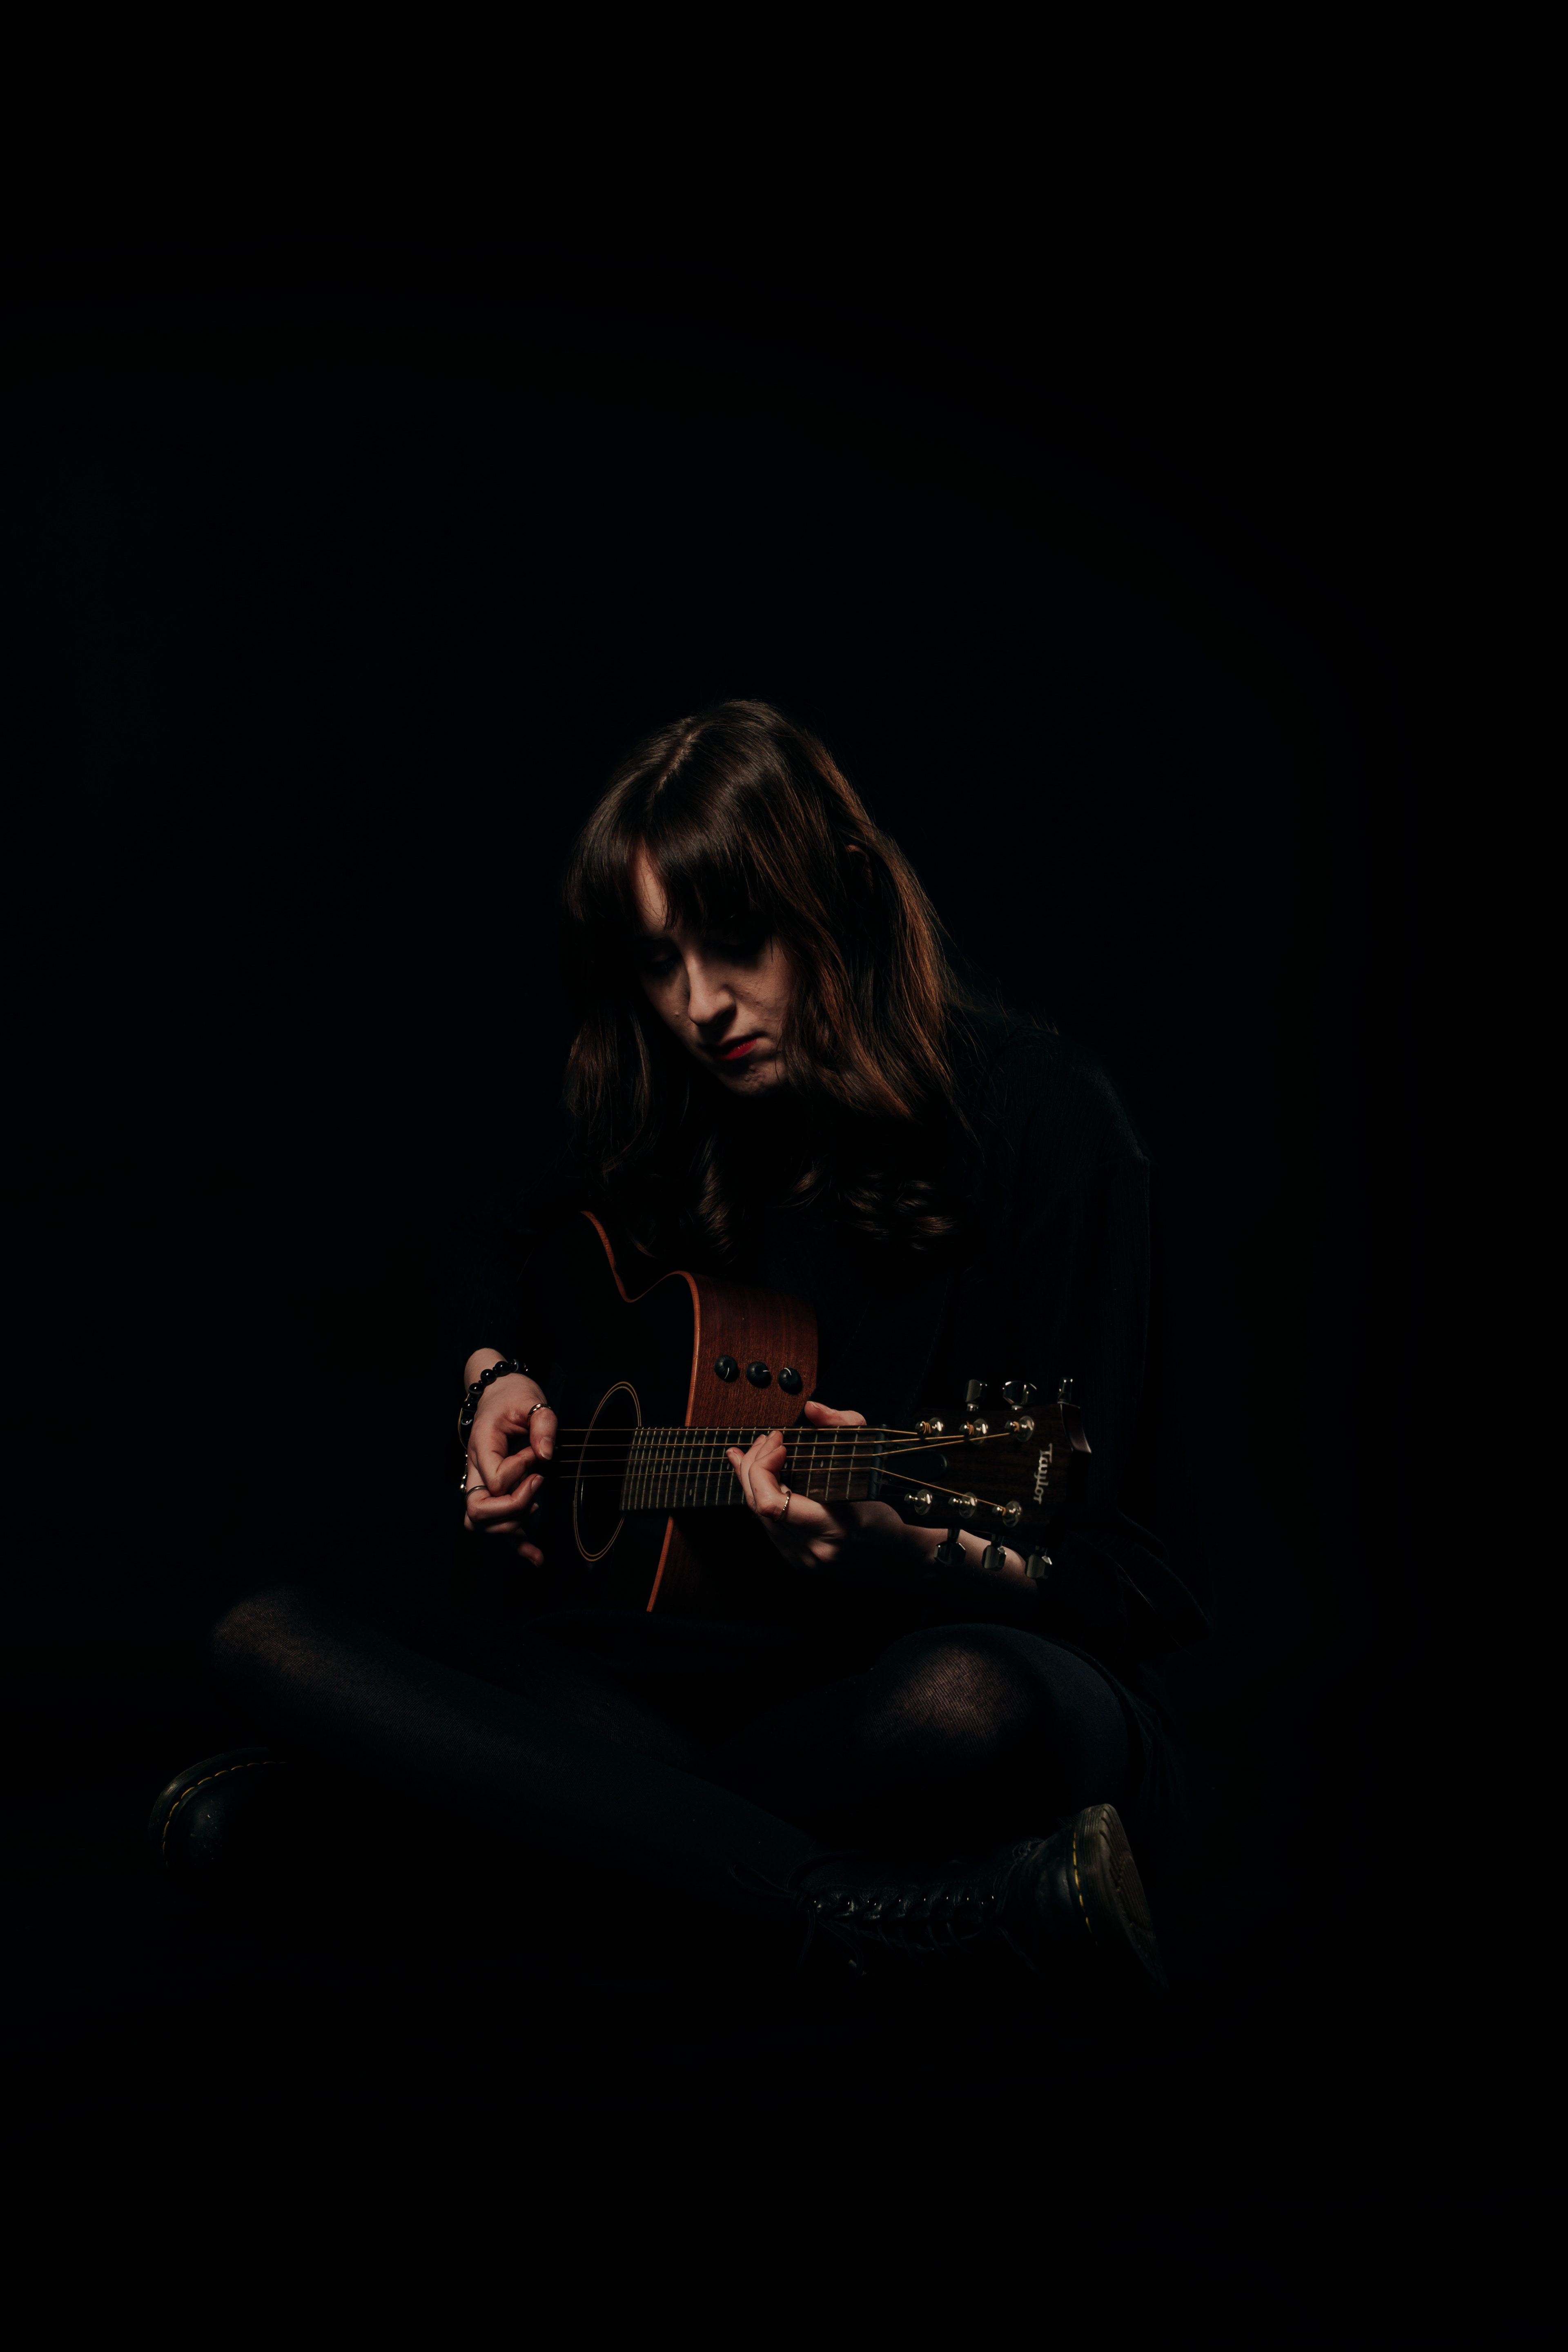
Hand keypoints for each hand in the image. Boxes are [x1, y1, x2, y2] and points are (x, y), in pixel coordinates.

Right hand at [462, 1366, 557, 1564]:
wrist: (499, 1393)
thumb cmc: (513, 1397)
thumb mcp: (532, 1400)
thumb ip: (543, 1425)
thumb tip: (546, 1455)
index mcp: (482, 1446)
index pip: (495, 1479)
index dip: (519, 1473)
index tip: (534, 1456)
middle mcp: (475, 1469)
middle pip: (478, 1509)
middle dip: (512, 1507)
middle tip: (536, 1485)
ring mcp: (479, 1483)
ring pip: (480, 1523)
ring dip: (510, 1525)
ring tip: (537, 1510)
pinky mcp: (492, 1493)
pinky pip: (495, 1525)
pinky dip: (516, 1544)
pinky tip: (536, 1557)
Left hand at [726, 1400, 914, 1577]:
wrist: (889, 1549)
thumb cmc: (881, 1506)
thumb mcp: (870, 1458)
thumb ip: (843, 1426)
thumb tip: (812, 1409)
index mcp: (832, 1527)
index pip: (772, 1504)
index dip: (763, 1469)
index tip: (780, 1445)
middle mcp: (811, 1549)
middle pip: (757, 1505)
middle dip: (753, 1465)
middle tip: (766, 1440)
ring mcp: (800, 1558)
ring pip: (756, 1514)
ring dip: (751, 1479)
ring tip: (756, 1452)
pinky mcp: (794, 1558)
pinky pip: (766, 1523)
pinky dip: (759, 1495)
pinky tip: (756, 1477)